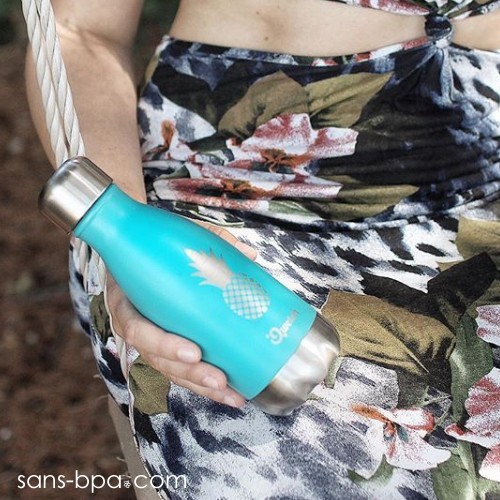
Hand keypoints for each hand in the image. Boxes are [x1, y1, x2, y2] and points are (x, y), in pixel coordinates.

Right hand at [104, 222, 256, 408]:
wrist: (132, 251)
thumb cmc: (150, 246)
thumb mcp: (172, 236)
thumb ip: (208, 240)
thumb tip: (250, 254)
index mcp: (126, 300)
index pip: (138, 329)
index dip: (164, 344)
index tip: (194, 351)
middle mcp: (134, 325)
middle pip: (157, 360)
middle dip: (190, 374)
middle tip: (219, 379)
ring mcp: (149, 338)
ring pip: (170, 371)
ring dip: (200, 386)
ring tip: (231, 395)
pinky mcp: (165, 343)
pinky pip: (179, 368)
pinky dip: (202, 383)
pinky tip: (228, 392)